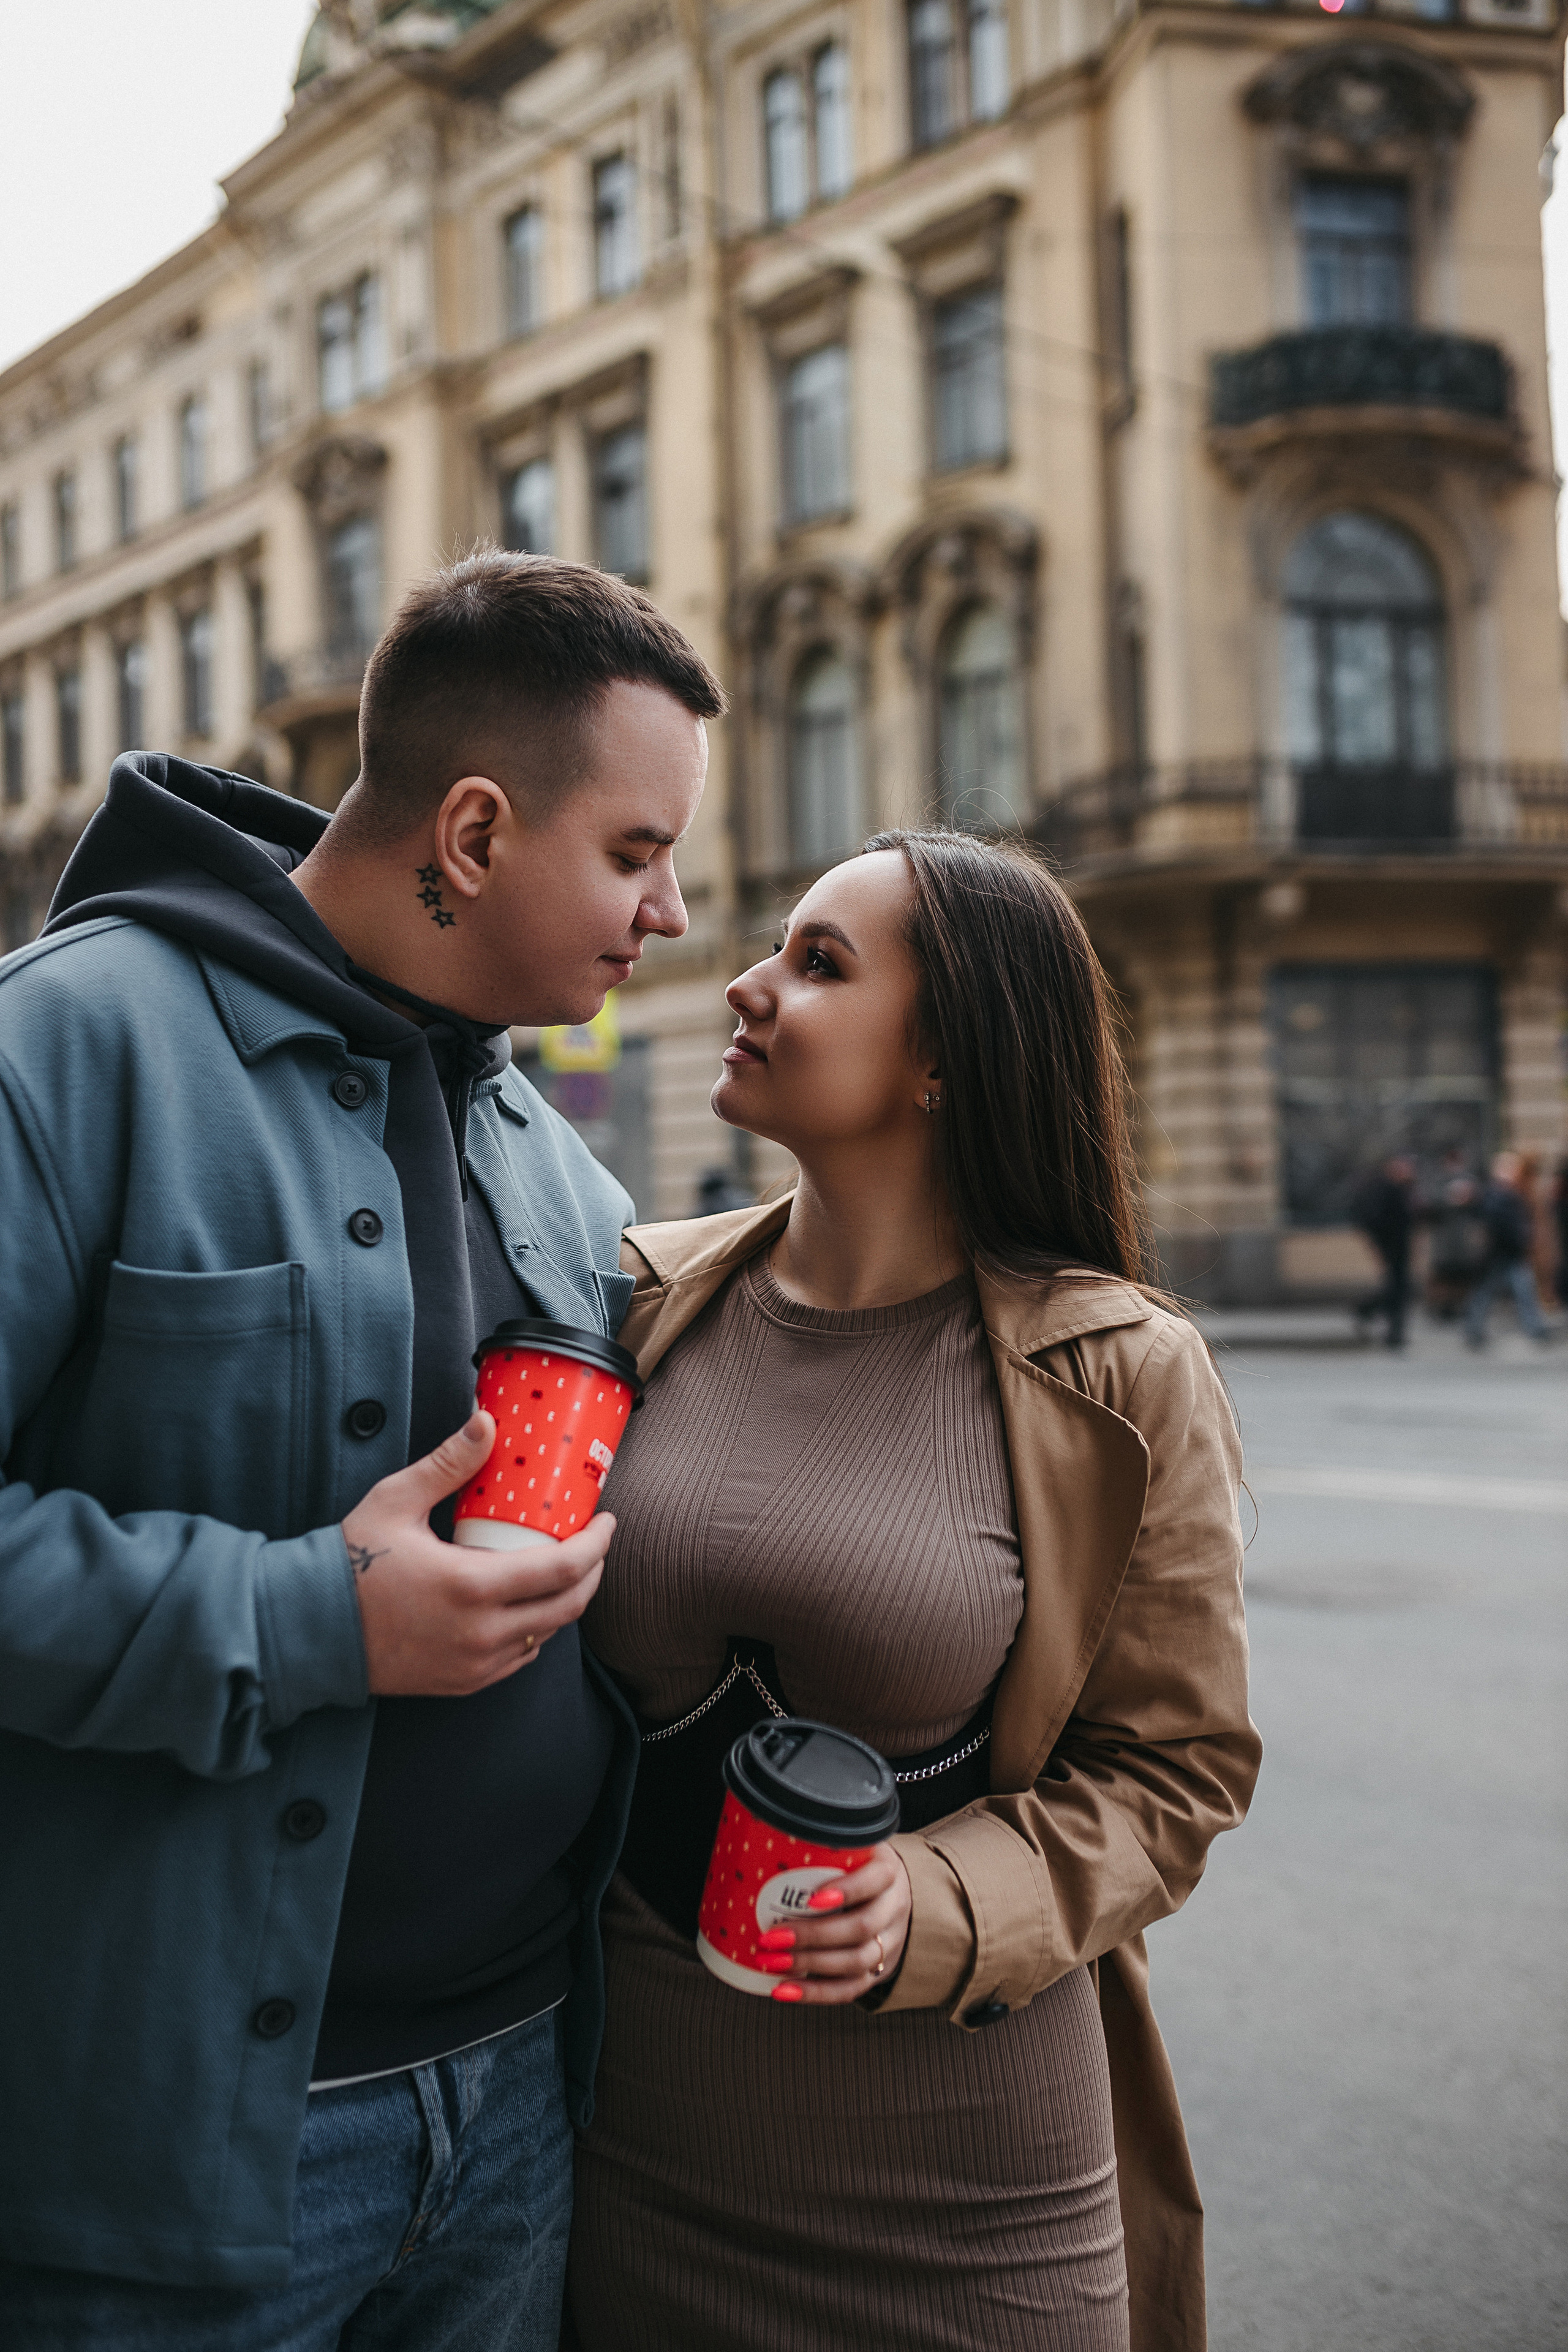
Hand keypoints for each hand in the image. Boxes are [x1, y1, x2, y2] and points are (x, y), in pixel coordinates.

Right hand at [342, 1410, 612, 1696]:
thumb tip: (487, 1420)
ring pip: (548, 1634)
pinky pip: (521, 1658)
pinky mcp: (462, 1682)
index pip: (564, 1569)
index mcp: (472, 1586)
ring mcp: (474, 1664)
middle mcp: (482, 1633)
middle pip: (569, 1605)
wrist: (310, 1629)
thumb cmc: (350, 1562)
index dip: (598, 1544)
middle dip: (593, 1571)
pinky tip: (528, 1604)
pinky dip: (536, 1630)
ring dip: (565, 1601)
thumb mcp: (397, 1500)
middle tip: (594, 1541)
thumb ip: (449, 1462)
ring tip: (563, 1566)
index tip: (607, 1520)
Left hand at [758, 1844, 911, 2005]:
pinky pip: (849, 1989)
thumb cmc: (856, 1867)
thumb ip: (821, 1844)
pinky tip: (784, 1989)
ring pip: (856, 1962)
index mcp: (888, 1872)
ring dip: (808, 1965)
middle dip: (812, 1936)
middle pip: (861, 1927)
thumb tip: (760, 1836)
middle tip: (770, 1937)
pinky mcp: (877, 1971)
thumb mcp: (851, 1848)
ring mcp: (888, 1944)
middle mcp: (893, 1908)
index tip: (811, 1899)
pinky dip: (815, 1993)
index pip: (876, 1880)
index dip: (847, 1891)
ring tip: (771, 1961)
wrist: (891, 1896)